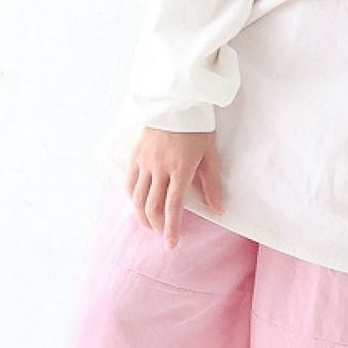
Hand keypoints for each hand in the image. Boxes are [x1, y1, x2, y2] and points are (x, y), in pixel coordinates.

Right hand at [126, 127, 224, 251]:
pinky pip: (130, 183)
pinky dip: (133, 198)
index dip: (172, 229)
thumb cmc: (198, 128)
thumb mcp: (211, 153)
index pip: (173, 206)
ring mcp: (145, 162)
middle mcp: (160, 168)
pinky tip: (139, 204)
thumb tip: (218, 210)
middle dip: (156, 225)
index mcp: (180, 168)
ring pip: (138, 198)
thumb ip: (212, 183)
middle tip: (162, 233)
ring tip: (150, 223)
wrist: (178, 102)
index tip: (171, 245)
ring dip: (143, 216)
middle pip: (152, 207)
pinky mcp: (136, 155)